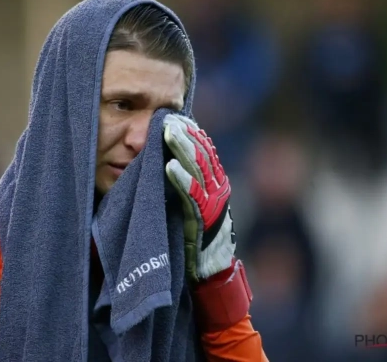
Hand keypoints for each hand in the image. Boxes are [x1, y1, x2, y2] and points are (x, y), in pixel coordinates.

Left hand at [163, 114, 235, 281]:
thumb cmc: (198, 237)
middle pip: (202, 155)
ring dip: (181, 149)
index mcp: (217, 183)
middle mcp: (219, 189)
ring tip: (167, 132)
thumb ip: (189, 185)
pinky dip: (181, 180)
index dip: (190, 133)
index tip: (173, 116)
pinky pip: (192, 197)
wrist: (213, 271)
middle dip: (184, 135)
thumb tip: (170, 161)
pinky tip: (169, 167)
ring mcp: (214, 203)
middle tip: (167, 118)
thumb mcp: (196, 205)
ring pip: (199, 170)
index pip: (205, 151)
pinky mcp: (204, 220)